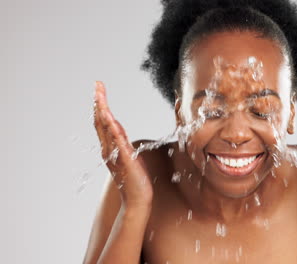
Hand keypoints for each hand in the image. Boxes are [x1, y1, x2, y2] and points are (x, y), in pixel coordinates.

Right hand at [93, 81, 152, 207]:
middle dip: (99, 102)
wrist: (136, 201)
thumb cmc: (135, 181)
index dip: (100, 106)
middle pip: (101, 122)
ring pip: (107, 129)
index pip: (104, 122)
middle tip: (97, 86)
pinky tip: (111, 119)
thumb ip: (123, 145)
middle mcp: (109, 149)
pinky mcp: (126, 160)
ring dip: (104, 111)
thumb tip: (121, 135)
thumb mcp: (130, 157)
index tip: (98, 90)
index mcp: (111, 147)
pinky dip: (114, 130)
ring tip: (99, 96)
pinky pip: (118, 142)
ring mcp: (116, 154)